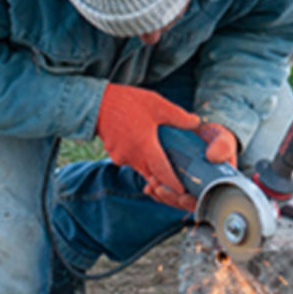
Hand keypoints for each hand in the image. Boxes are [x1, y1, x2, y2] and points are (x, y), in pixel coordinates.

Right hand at [96, 84, 200, 205]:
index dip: (174, 183)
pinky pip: (130, 160)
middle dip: (162, 177)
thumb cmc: (126, 102)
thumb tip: (196, 122)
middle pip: (152, 174)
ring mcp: (121, 158)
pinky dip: (138, 156)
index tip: (183, 190)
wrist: (96, 103)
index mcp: (145, 148)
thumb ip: (179, 116)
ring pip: (140, 167)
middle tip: (176, 173)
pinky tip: (143, 144)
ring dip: (150, 165)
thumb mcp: (157, 104)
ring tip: (160, 154)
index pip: (163, 173)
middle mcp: (132, 158)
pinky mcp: (113, 153)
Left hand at [143, 122, 237, 211]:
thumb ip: (223, 146)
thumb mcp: (223, 139)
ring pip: (173, 199)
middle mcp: (201, 190)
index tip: (182, 197)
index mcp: (216, 185)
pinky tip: (148, 187)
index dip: (192, 203)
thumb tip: (212, 157)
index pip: (205, 201)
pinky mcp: (173, 181)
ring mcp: (186, 187)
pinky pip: (164, 191)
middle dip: (171, 198)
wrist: (201, 130)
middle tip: (160, 189)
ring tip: (152, 182)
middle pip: (185, 203)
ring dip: (162, 194)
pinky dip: (155, 191)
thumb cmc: (216, 138)